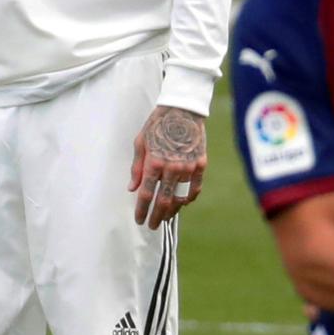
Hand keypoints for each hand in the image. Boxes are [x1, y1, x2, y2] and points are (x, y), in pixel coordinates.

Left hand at [129, 105, 205, 229]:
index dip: (142, 210)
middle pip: (163, 201)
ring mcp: (188, 167)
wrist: (183, 109)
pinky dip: (189, 198)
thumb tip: (132, 189)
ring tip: (165, 217)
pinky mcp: (201, 164)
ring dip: (172, 210)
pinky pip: (196, 188)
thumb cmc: (157, 124)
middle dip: (156, 217)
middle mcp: (171, 167)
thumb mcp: (140, 142)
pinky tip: (183, 203)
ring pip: (180, 197)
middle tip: (152, 226)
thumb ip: (136, 168)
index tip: (139, 220)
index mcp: (154, 162)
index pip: (146, 194)